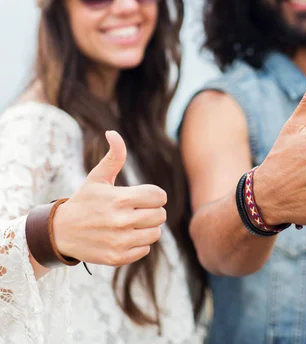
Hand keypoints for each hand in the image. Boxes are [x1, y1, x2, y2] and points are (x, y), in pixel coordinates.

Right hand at [52, 131, 166, 265]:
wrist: (59, 233)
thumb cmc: (84, 201)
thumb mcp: (97, 178)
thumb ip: (113, 156)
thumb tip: (114, 133)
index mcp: (121, 199)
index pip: (160, 196)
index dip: (154, 196)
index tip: (142, 197)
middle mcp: (122, 221)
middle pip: (161, 215)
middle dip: (152, 211)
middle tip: (136, 211)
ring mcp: (120, 241)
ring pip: (155, 233)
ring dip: (147, 228)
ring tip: (131, 224)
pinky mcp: (118, 257)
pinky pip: (145, 249)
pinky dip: (138, 244)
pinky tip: (124, 237)